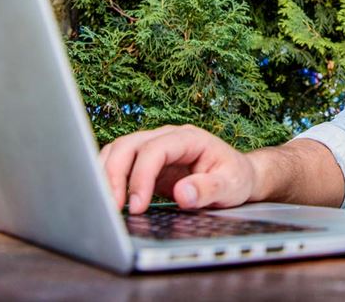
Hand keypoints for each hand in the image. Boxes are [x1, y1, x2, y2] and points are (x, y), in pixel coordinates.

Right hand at [99, 124, 256, 213]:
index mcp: (189, 139)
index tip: (138, 206)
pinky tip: (110, 199)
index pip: (155, 149)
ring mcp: (154, 147)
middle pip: (129, 145)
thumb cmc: (235, 177)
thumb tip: (182, 194)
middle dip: (115, 175)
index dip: (141, 176)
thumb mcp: (231, 186)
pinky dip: (108, 178)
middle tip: (114, 208)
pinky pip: (119, 163)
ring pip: (118, 151)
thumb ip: (208, 189)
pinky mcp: (146, 162)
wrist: (238, 175)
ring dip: (106, 175)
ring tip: (108, 205)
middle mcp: (168, 138)